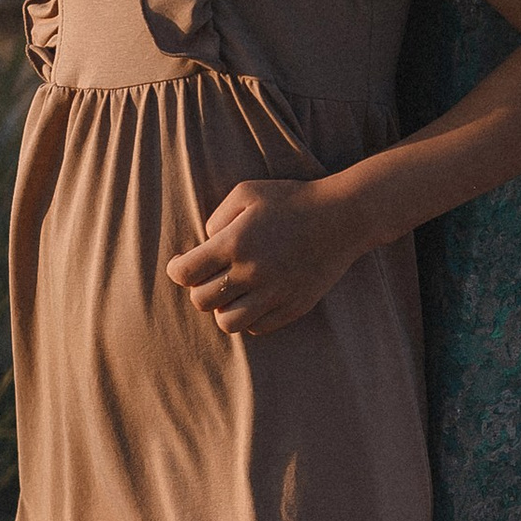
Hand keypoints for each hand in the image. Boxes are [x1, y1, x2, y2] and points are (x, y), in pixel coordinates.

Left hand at [165, 177, 363, 339]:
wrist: (343, 217)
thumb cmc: (292, 200)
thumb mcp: (247, 192)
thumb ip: (217, 218)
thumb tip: (205, 245)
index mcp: (236, 243)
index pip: (185, 273)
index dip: (177, 270)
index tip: (182, 264)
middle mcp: (252, 273)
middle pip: (202, 301)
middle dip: (199, 288)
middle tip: (211, 275)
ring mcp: (274, 294)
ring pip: (227, 323)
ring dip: (222, 308)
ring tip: (231, 293)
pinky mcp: (293, 307)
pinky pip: (256, 328)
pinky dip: (248, 317)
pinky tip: (254, 298)